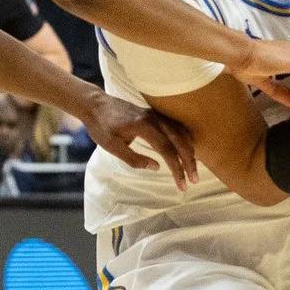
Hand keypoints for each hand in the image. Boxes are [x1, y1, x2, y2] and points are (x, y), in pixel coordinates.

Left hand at [83, 93, 197, 187]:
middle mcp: (154, 118)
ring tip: (193, 169)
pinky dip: (186, 139)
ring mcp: (156, 115)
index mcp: (143, 126)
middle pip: (179, 141)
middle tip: (193, 180)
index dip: (176, 168)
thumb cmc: (101, 127)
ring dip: (190, 151)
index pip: (167, 150)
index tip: (181, 184)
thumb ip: (134, 159)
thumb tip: (157, 167)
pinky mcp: (156, 114)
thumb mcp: (112, 147)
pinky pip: (177, 126)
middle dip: (189, 162)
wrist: (95, 104)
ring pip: (181, 133)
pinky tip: (188, 150)